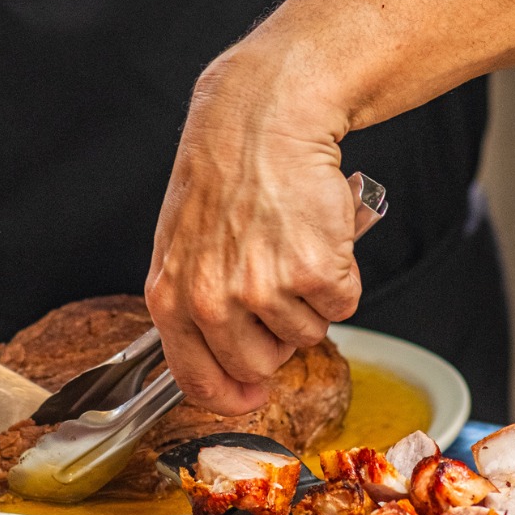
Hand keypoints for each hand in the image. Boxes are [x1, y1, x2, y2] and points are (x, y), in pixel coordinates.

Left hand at [146, 38, 360, 416]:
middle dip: (275, 334)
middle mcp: (213, 301)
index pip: (196, 379)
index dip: (229, 396)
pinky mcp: (314, 272)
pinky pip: (343, 305)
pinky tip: (319, 237)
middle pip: (258, 364)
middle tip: (276, 282)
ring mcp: (264, 290)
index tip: (250, 396)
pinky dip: (342, 276)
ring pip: (305, 335)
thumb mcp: (182, 244)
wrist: (264, 118)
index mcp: (172, 297)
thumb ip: (194, 305)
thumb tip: (228, 368)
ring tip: (292, 245)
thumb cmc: (224, 174)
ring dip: (309, 298)